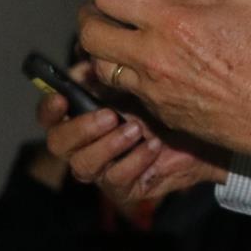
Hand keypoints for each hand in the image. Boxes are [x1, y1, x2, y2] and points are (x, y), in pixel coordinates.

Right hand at [38, 83, 226, 204]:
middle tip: (110, 115)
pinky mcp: (123, 188)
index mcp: (81, 117)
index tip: (62, 98)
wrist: (202, 135)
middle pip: (58, 144)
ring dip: (109, 145)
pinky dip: (135, 160)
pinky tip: (153, 146)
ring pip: (83, 165)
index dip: (48, 108)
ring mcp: (101, 169)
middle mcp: (84, 145)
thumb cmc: (162, 105)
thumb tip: (84, 62)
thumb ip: (105, 72)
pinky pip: (116, 179)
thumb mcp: (133, 82)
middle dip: (80, 128)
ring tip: (136, 129)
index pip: (49, 116)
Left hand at [74, 0, 250, 170]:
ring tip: (116, 37)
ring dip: (101, 50)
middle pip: (89, 34)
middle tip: (99, 8)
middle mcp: (154, 57)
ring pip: (100, 67)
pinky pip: (123, 94)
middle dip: (88, 16)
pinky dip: (122, 78)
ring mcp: (153, 89)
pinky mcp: (160, 113)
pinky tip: (141, 67)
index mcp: (172, 21)